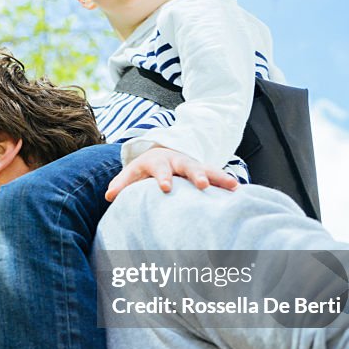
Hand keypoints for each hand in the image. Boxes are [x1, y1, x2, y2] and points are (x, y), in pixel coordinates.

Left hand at [106, 147, 237, 201]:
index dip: (163, 178)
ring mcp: (193, 165)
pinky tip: (240, 191)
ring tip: (232, 187)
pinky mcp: (205, 171)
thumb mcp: (133, 172)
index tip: (166, 188)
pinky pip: (218, 176)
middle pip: (188, 166)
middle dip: (196, 174)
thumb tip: (108, 196)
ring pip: (208, 169)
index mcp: (159, 162)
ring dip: (219, 178)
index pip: (160, 170)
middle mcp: (178, 161)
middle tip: (202, 184)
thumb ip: (121, 184)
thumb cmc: (146, 168)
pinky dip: (227, 182)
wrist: (162, 151)